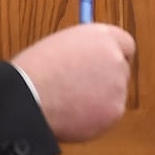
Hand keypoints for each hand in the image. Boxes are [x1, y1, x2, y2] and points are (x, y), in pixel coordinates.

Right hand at [12, 23, 134, 142]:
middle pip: (121, 70)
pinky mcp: (115, 111)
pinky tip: (71, 115)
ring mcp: (117, 86)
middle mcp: (114, 58)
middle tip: (82, 88)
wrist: (29, 97)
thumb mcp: (58, 46)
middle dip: (106, 80)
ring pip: (114, 95)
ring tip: (68, 101)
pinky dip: (94, 118)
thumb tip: (88, 60)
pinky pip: (107, 116)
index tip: (104, 65)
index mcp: (100, 36)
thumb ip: (81, 51)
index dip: (113, 55)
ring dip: (99, 100)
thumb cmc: (33, 71)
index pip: (125, 44)